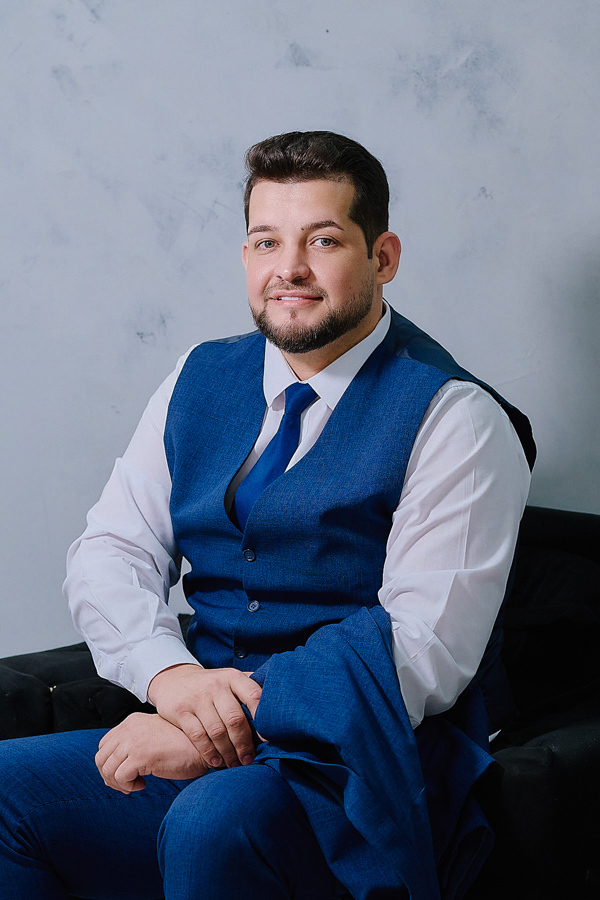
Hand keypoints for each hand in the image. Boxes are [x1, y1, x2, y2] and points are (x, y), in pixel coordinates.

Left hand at [95, 712, 208, 793]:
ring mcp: (134, 740)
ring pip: (107, 769)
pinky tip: (143, 785)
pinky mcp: (140, 755)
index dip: (110, 763)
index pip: (105, 744)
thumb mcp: (155, 737)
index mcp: (132, 721)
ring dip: (118, 783)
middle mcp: (130, 728)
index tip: (125, 774)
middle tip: (127, 784)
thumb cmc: (184, 746)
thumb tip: (116, 769)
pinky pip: (119, 777)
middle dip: (109, 776)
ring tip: (136, 785)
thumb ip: (136, 744)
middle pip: (101, 757)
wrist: (203, 747)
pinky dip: (128, 786)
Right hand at [147, 664, 261, 769]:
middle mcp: (215, 685)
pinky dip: (209, 752)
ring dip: (228, 752)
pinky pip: (198, 736)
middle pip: (234, 719)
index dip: (262, 718)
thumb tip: (280, 707)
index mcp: (233, 677)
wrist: (175, 679)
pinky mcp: (181, 711)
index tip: (268, 738)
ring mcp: (197, 698)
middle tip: (249, 760)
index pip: (253, 694)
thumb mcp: (230, 679)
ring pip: (217, 731)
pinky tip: (216, 762)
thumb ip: (251, 689)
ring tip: (235, 764)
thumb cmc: (213, 685)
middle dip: (244, 743)